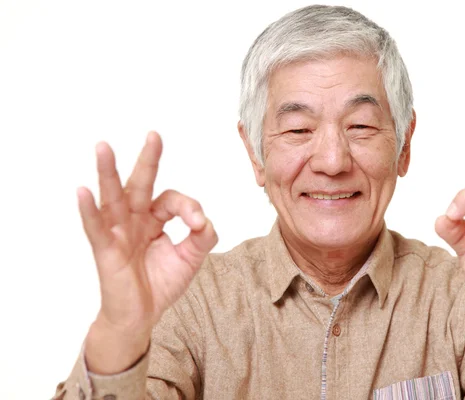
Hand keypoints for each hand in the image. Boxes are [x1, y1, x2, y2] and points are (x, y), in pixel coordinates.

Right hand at [78, 132, 217, 373]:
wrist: (141, 316)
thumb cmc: (161, 283)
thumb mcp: (191, 257)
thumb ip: (203, 236)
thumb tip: (205, 219)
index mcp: (154, 219)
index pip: (172, 200)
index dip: (188, 207)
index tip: (198, 222)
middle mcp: (135, 220)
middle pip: (141, 185)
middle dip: (148, 161)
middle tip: (155, 136)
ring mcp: (119, 232)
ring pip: (113, 198)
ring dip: (108, 173)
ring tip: (104, 147)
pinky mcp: (106, 250)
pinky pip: (96, 228)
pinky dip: (89, 210)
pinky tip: (83, 191)